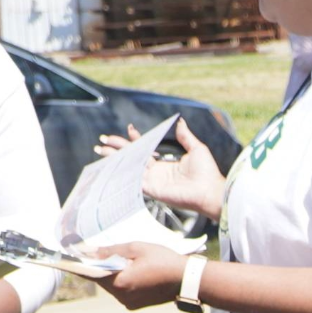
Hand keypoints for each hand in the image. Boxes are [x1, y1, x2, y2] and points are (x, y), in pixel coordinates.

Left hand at [86, 242, 191, 310]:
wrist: (187, 281)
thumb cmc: (163, 260)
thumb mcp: (137, 248)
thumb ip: (111, 250)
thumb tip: (90, 251)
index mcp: (119, 282)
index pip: (91, 273)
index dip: (79, 265)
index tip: (65, 260)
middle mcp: (121, 296)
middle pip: (102, 279)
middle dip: (102, 266)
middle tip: (103, 252)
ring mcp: (129, 303)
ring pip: (113, 285)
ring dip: (114, 273)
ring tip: (129, 262)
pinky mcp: (136, 305)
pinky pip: (123, 291)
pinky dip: (124, 281)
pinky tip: (137, 272)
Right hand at [98, 123, 225, 219]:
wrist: (210, 190)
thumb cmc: (207, 173)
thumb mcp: (196, 148)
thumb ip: (185, 136)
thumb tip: (180, 122)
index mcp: (164, 164)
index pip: (145, 149)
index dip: (136, 139)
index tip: (130, 128)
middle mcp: (156, 173)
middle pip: (132, 158)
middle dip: (118, 149)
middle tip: (104, 140)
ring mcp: (152, 181)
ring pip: (128, 168)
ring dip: (114, 159)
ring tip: (101, 150)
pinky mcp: (152, 190)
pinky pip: (133, 181)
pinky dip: (122, 173)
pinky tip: (112, 165)